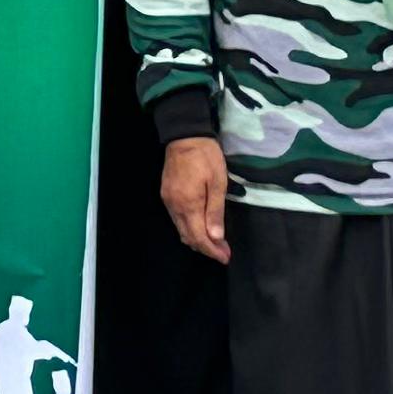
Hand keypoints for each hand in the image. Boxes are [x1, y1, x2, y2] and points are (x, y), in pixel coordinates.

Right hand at [159, 140, 229, 264]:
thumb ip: (215, 211)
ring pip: (180, 229)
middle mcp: (174, 206)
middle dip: (206, 248)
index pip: (199, 236)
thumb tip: (215, 237)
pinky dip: (188, 228)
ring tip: (215, 243)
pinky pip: (176, 219)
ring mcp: (168, 200)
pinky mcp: (166, 194)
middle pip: (187, 236)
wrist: (184, 136)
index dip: (212, 250)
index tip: (225, 257)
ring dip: (197, 239)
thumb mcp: (218, 183)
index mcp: (188, 204)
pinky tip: (200, 227)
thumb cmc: (206, 158)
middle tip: (223, 252)